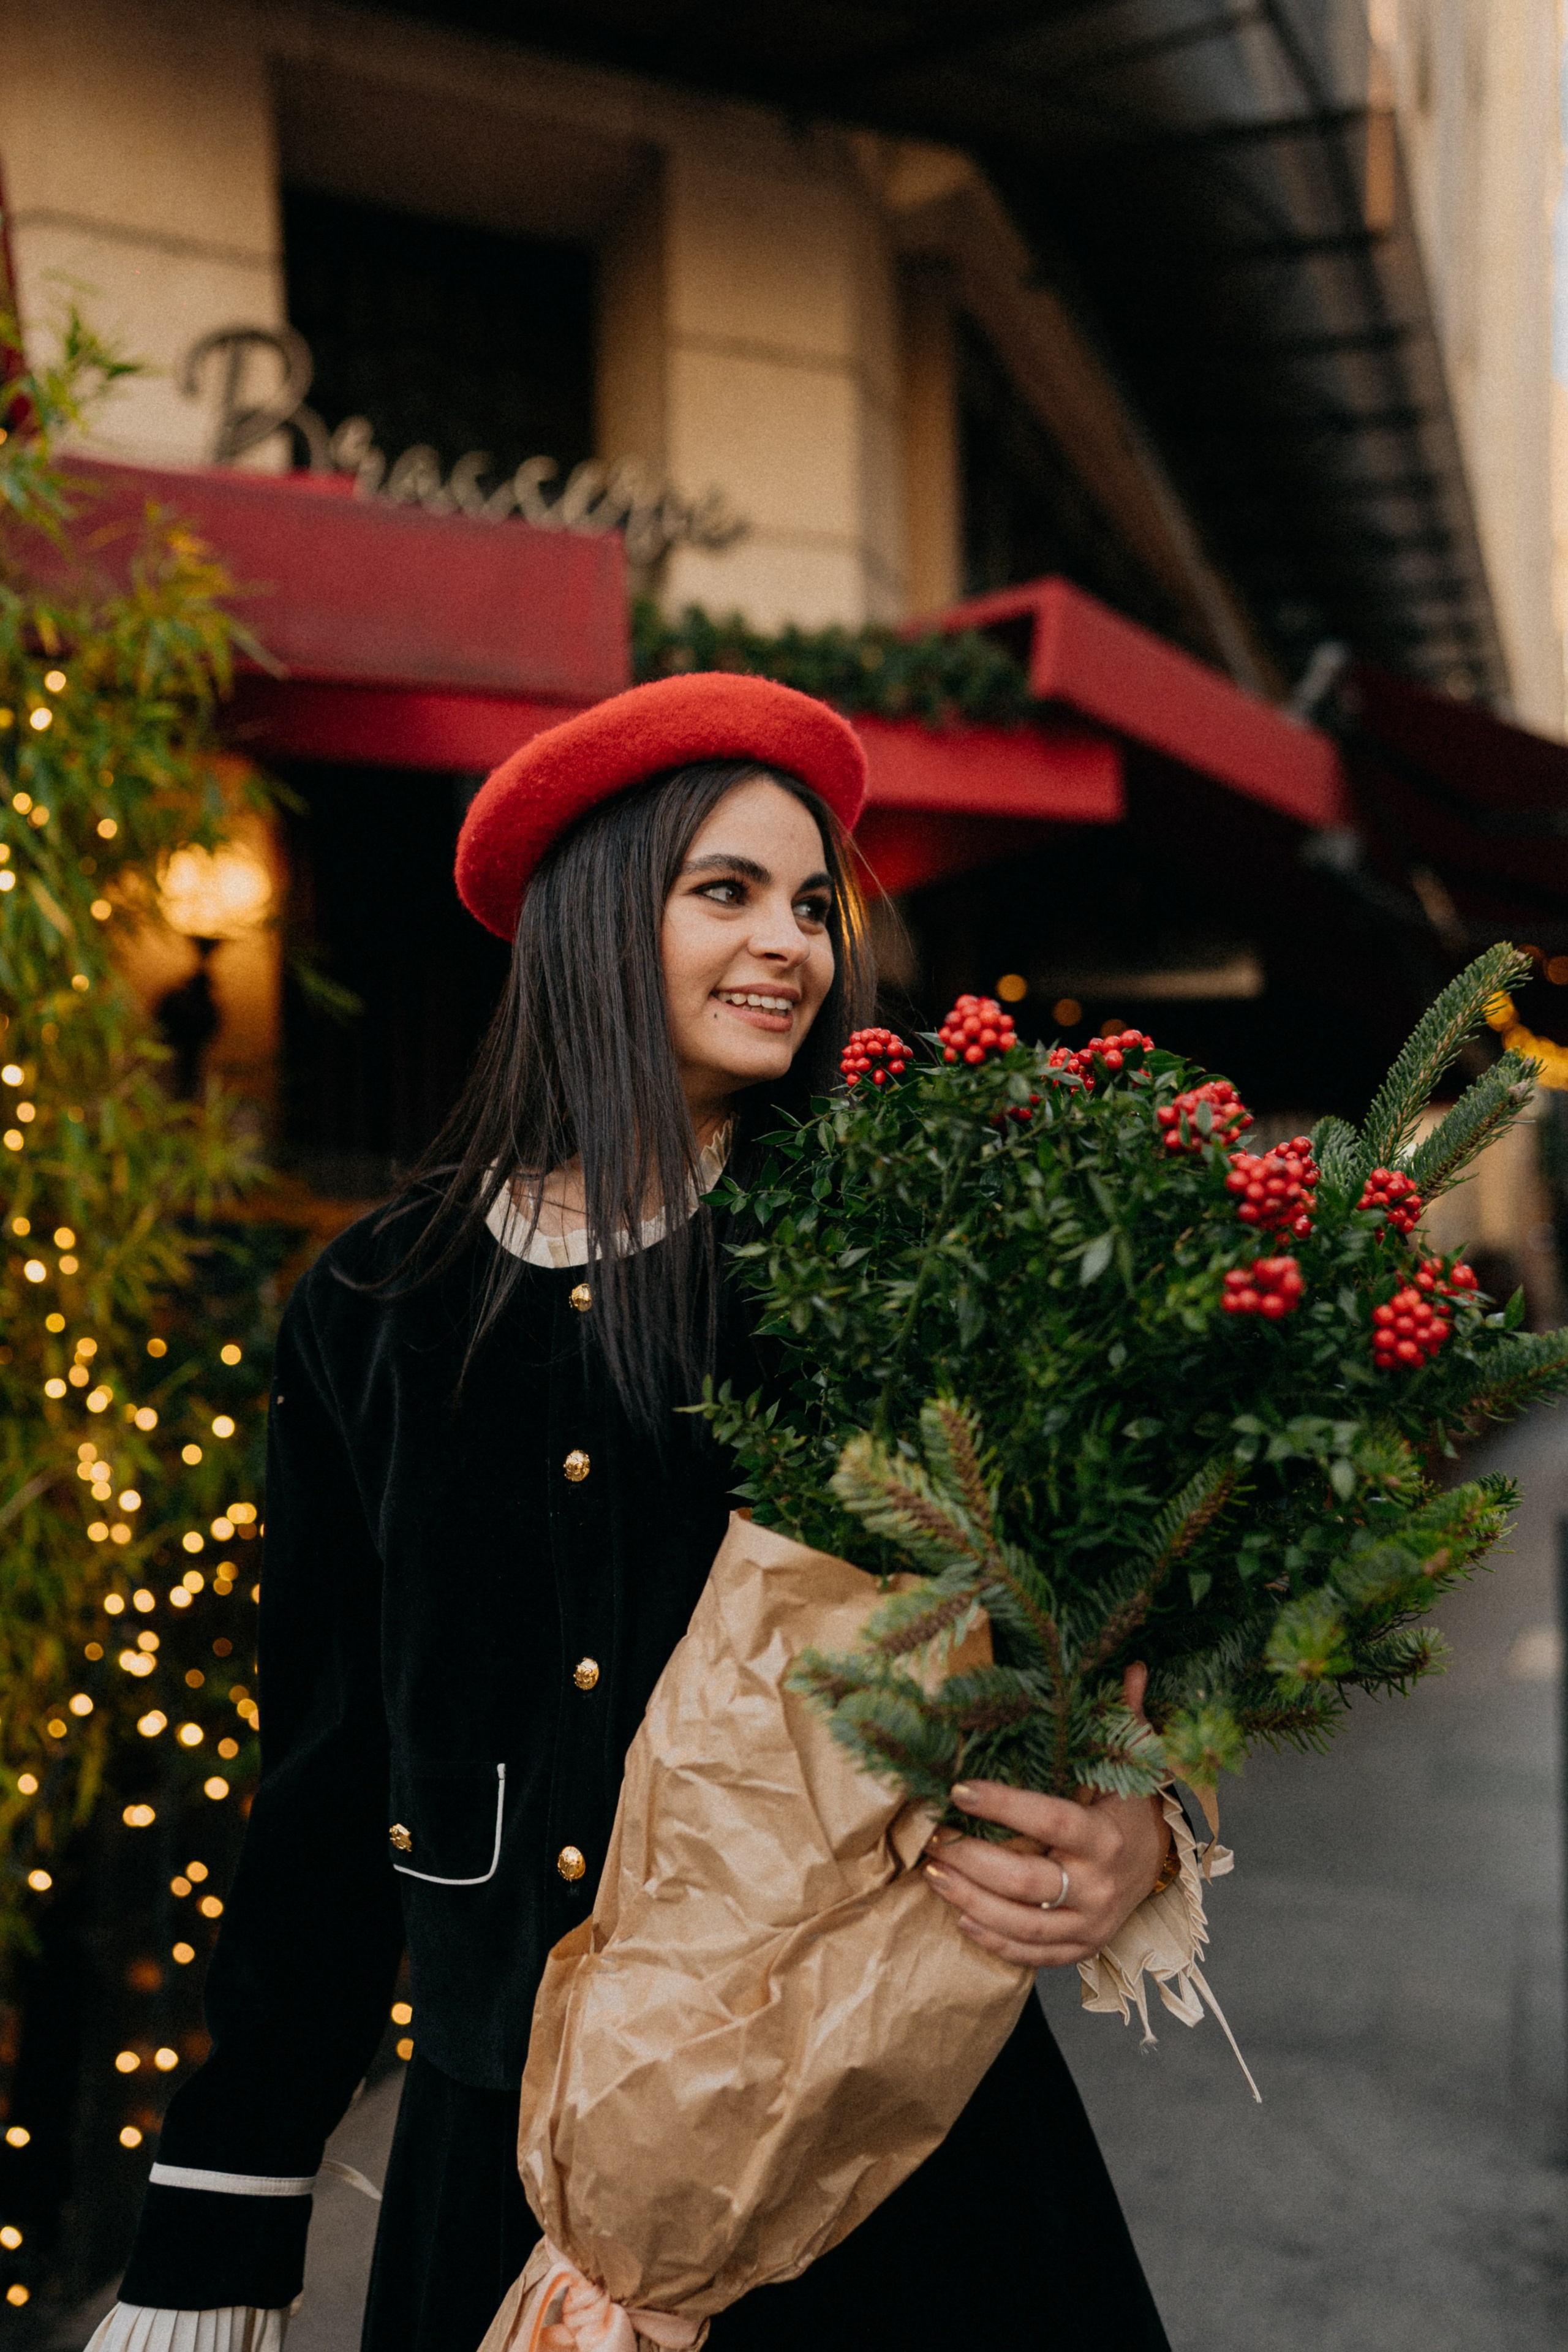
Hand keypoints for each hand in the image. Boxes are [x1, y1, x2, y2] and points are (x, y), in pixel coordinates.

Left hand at [921, 1662, 1169, 1968]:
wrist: (1158, 1869)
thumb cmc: (1128, 1809)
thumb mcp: (1133, 1766)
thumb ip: (1125, 1718)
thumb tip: (1130, 1665)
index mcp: (1108, 1837)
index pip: (1052, 1820)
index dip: (1005, 1806)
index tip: (959, 1788)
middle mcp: (1100, 1886)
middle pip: (1027, 1881)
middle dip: (974, 1861)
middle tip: (935, 1839)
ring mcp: (1090, 1923)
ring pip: (1023, 1924)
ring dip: (971, 1901)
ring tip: (933, 1873)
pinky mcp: (1080, 1949)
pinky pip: (1032, 1955)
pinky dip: (994, 1940)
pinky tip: (960, 1915)